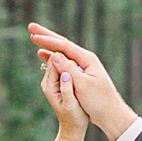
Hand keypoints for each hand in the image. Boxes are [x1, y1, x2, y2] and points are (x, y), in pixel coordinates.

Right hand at [27, 25, 136, 140]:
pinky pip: (63, 61)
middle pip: (63, 44)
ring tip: (35, 37)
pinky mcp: (80, 73)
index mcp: (87, 59)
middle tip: (31, 26)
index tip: (34, 35)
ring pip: (62, 52)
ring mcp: (83, 66)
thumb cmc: (99, 101)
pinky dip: (52, 57)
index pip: (64, 46)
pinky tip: (44, 55)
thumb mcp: (83, 85)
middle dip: (47, 35)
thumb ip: (69, 69)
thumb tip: (54, 54)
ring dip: (48, 44)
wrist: (110, 114)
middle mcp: (85, 59)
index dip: (48, 40)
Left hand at [38, 50, 86, 140]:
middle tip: (72, 41)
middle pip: (53, 60)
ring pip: (58, 62)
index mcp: (50, 86)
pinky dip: (69, 62)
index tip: (73, 46)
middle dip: (61, 50)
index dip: (63, 53)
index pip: (54, 63)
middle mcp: (48, 82)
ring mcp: (52, 82)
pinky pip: (62, 67)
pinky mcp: (58, 83)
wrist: (73, 128)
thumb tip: (65, 73)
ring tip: (76, 47)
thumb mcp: (72, 104)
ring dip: (66, 55)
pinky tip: (78, 57)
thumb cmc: (74, 118)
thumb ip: (67, 88)